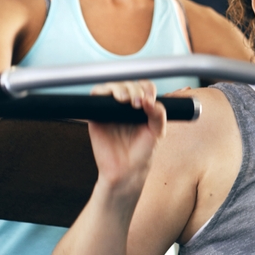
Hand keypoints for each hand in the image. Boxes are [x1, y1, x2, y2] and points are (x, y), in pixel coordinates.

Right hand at [88, 81, 166, 195]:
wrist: (126, 171)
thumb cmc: (142, 152)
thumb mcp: (157, 132)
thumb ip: (158, 115)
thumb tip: (150, 100)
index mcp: (143, 107)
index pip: (144, 87)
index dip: (147, 88)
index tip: (150, 98)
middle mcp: (126, 106)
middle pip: (128, 84)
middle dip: (134, 89)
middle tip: (137, 103)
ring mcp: (111, 109)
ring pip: (112, 87)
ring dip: (119, 88)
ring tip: (125, 100)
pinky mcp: (96, 115)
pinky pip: (95, 96)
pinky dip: (101, 92)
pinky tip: (112, 100)